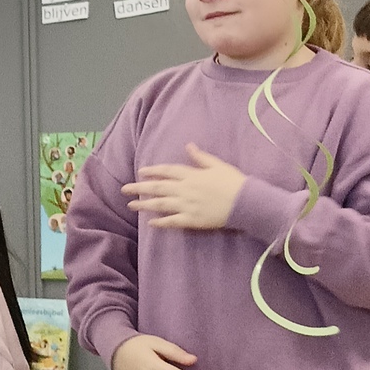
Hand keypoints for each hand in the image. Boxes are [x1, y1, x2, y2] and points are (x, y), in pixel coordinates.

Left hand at [123, 145, 246, 228]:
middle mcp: (185, 189)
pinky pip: (173, 221)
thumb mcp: (217, 165)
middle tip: (124, 189)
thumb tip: (188, 145)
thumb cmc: (233, 182)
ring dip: (144, 204)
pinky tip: (150, 223)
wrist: (246, 202)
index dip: (152, 171)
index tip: (140, 172)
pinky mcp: (192, 220)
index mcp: (191, 175)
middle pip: (158, 188)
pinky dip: (161, 222)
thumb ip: (200, 157)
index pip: (167, 171)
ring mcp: (187, 205)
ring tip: (131, 205)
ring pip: (160, 205)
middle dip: (139, 188)